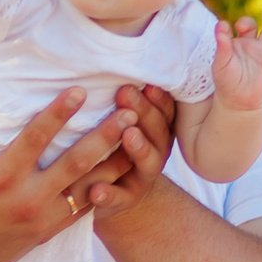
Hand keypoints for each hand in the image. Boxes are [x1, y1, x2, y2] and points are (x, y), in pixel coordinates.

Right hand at [0, 89, 132, 261]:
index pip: (36, 139)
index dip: (60, 113)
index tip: (82, 91)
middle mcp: (26, 200)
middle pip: (76, 164)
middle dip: (106, 137)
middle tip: (130, 113)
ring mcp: (40, 221)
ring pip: (88, 189)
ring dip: (114, 164)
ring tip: (139, 141)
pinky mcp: (45, 235)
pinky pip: (82, 212)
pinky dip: (103, 192)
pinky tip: (121, 174)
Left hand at [87, 84, 178, 222]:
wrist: (111, 195)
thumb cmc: (111, 148)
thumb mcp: (119, 123)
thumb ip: (122, 102)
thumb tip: (110, 59)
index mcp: (156, 132)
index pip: (165, 112)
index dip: (159, 98)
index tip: (147, 83)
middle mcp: (155, 153)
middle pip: (158, 133)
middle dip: (144, 113)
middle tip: (126, 94)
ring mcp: (142, 179)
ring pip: (148, 163)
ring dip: (139, 148)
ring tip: (128, 136)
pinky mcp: (124, 201)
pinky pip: (118, 199)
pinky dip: (109, 195)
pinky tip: (96, 191)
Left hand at [211, 13, 261, 112]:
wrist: (238, 101)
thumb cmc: (226, 82)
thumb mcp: (220, 65)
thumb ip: (222, 47)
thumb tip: (221, 26)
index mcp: (231, 43)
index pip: (229, 29)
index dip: (225, 27)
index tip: (223, 28)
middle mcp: (246, 44)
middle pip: (249, 26)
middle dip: (246, 23)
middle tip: (240, 27)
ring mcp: (260, 52)